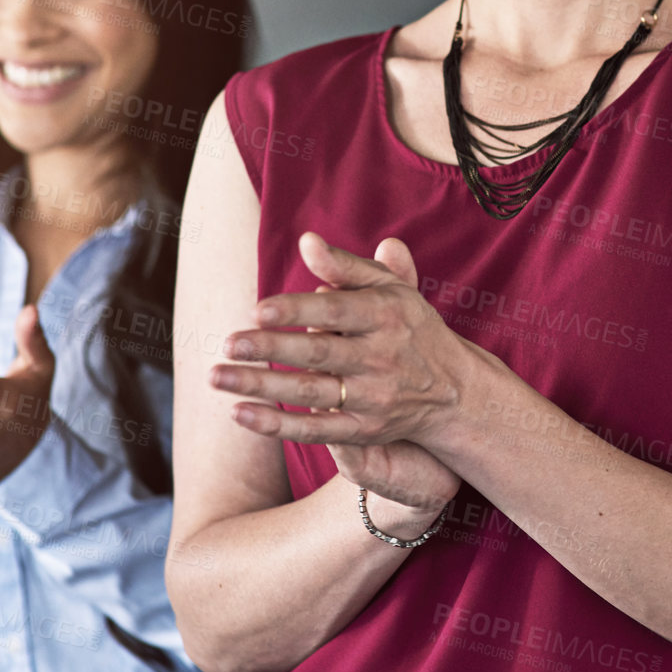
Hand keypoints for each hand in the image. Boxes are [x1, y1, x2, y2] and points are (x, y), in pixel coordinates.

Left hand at [211, 233, 462, 514]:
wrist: (454, 391)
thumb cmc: (409, 327)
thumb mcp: (390, 289)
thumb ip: (346, 267)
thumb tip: (306, 241)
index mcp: (386, 315)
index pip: (337, 311)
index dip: (298, 310)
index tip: (258, 310)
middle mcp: (381, 357)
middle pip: (318, 353)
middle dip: (270, 350)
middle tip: (227, 343)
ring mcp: (373, 397)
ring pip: (311, 392)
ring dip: (261, 386)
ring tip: (217, 377)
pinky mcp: (365, 430)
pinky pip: (316, 430)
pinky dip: (278, 425)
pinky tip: (241, 414)